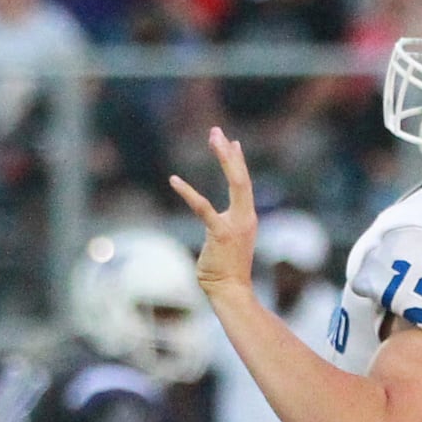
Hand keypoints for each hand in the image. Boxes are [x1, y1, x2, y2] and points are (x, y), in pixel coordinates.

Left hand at [169, 126, 257, 299]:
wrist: (231, 289)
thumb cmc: (226, 269)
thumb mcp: (228, 242)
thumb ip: (223, 225)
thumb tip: (215, 219)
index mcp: (247, 218)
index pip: (243, 184)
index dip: (237, 162)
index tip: (233, 142)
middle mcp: (246, 216)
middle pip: (242, 177)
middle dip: (230, 152)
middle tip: (218, 132)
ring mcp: (236, 223)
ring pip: (237, 183)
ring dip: (225, 157)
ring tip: (215, 138)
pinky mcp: (221, 232)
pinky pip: (204, 207)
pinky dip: (188, 192)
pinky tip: (174, 180)